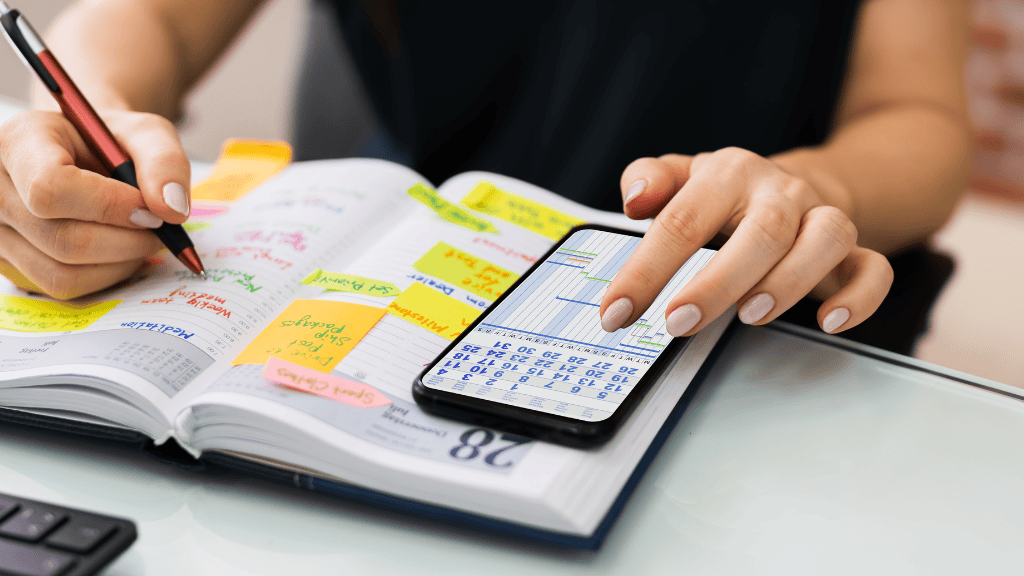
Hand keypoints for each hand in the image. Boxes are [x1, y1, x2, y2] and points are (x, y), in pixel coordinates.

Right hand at [0, 109, 190, 298]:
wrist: (86, 154)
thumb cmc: (111, 141)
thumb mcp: (146, 133)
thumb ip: (164, 162)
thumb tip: (172, 211)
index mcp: (19, 142)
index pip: (50, 188)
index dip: (109, 206)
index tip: (149, 209)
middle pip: (64, 239)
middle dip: (128, 241)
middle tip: (160, 228)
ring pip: (63, 273)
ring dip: (120, 263)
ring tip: (142, 237)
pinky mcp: (12, 262)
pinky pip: (62, 287)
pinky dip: (104, 276)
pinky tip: (119, 250)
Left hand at [600, 147, 892, 335]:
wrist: (792, 185)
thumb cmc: (722, 194)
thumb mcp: (682, 178)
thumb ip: (650, 179)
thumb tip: (634, 197)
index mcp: (728, 174)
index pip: (682, 220)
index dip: (646, 270)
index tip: (616, 313)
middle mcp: (780, 192)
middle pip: (760, 231)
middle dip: (716, 282)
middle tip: (676, 323)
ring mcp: (820, 218)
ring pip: (825, 240)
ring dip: (788, 282)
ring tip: (749, 317)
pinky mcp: (854, 250)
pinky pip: (873, 268)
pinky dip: (860, 296)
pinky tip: (829, 322)